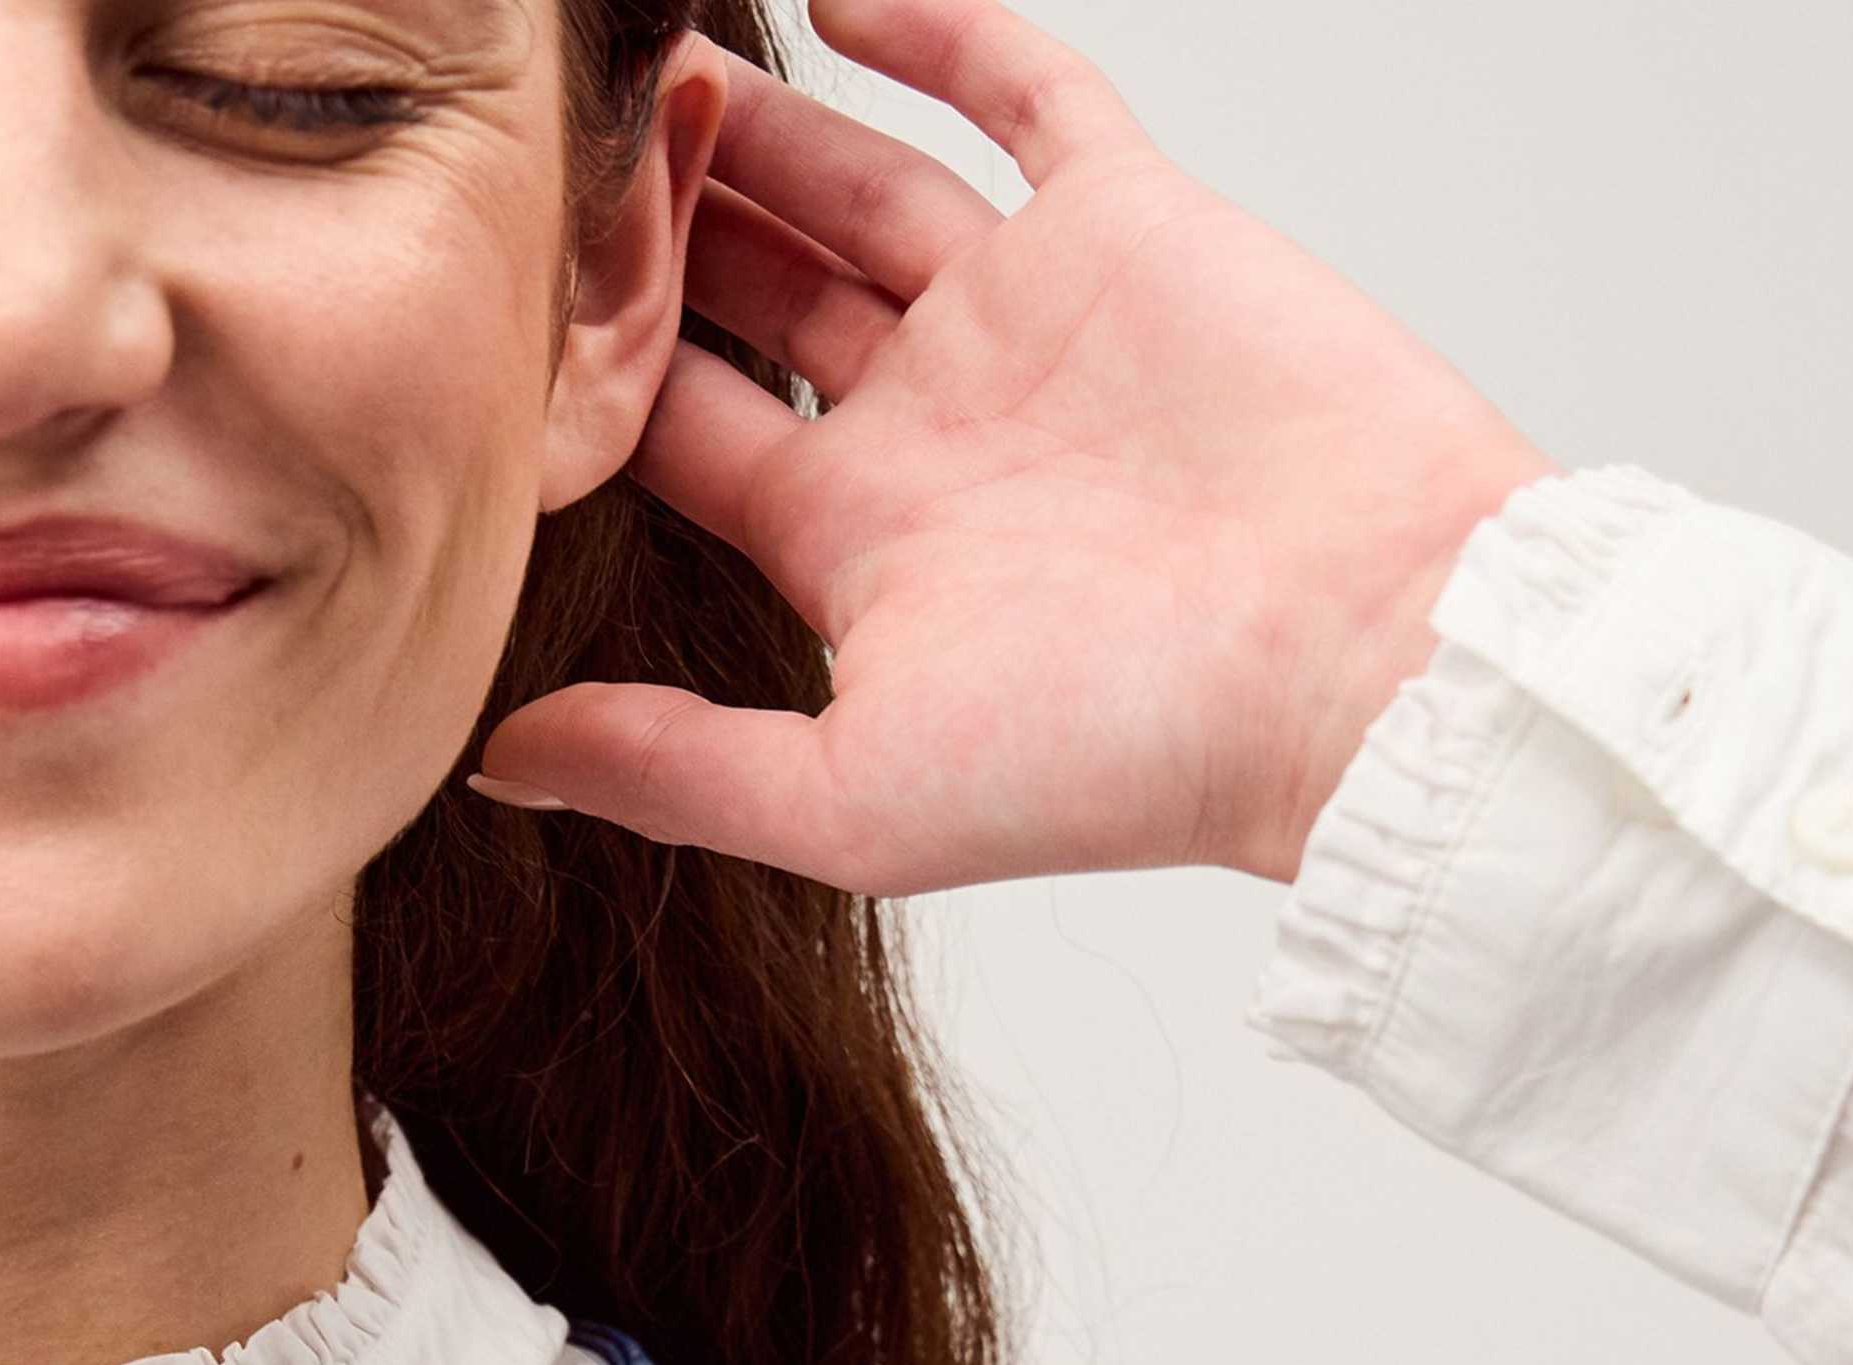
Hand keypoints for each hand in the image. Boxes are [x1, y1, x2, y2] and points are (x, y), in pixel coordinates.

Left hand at [472, 0, 1556, 889]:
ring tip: (649, 53)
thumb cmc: (1130, 756)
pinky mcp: (1130, 225)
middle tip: (554, 144)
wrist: (1362, 665)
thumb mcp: (853, 800)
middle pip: (749, 293)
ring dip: (756, 127)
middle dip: (656, 225)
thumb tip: (492, 761)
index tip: (490, 296)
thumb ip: (670, 767)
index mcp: (857, 550)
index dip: (589, 364)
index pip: (682, 431)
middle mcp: (928, 427)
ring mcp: (1026, 318)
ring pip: (853, 184)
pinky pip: (1016, 95)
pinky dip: (932, 31)